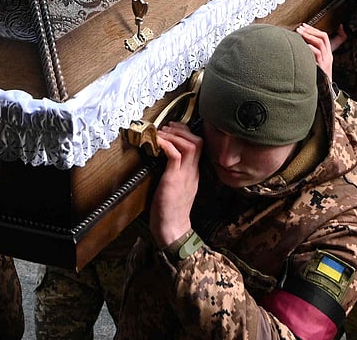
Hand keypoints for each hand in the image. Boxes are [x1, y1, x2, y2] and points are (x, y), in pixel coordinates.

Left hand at [149, 123, 201, 249]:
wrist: (172, 230)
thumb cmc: (170, 210)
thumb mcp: (177, 187)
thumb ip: (175, 173)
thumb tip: (164, 157)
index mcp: (193, 174)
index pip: (199, 146)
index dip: (187, 133)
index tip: (174, 129)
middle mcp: (192, 172)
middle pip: (197, 142)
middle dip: (182, 130)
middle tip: (168, 127)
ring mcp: (184, 176)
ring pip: (190, 146)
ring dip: (174, 135)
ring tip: (162, 133)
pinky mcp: (173, 180)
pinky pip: (174, 155)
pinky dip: (166, 144)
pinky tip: (158, 142)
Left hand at [296, 23, 343, 81]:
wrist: (324, 91)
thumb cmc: (316, 77)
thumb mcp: (315, 64)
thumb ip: (311, 54)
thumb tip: (301, 45)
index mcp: (327, 54)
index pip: (324, 37)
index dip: (314, 29)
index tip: (304, 25)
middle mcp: (328, 56)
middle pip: (323, 37)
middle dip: (311, 30)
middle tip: (301, 27)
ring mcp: (326, 60)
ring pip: (320, 43)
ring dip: (309, 36)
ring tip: (300, 33)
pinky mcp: (322, 66)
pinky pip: (317, 54)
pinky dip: (310, 47)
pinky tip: (303, 45)